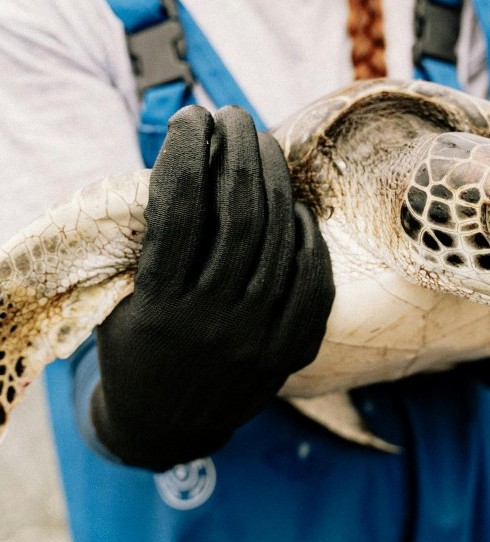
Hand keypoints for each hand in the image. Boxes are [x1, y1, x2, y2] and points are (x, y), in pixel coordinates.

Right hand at [92, 105, 334, 469]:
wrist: (167, 425)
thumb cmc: (136, 347)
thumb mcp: (124, 299)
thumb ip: (156, 242)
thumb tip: (198, 160)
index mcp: (158, 307)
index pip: (178, 209)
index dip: (187, 151)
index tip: (191, 115)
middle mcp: (213, 323)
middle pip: (240, 215)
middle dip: (240, 152)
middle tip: (236, 115)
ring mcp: (259, 339)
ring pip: (280, 240)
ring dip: (275, 181)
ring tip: (264, 148)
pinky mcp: (291, 350)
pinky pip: (313, 278)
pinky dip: (306, 235)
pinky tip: (293, 208)